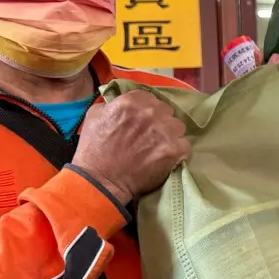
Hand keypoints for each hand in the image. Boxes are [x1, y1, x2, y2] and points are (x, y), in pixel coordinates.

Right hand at [72, 91, 189, 203]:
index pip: (150, 98)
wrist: (100, 180)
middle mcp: (150, 113)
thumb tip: (126, 103)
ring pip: (178, 126)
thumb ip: (113, 104)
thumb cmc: (93, 149)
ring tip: (159, 146)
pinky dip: (177, 151)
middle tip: (151, 134)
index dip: (147, 109)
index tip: (143, 120)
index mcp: (131, 102)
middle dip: (160, 121)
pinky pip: (184, 145)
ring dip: (170, 135)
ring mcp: (164, 131)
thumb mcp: (95, 116)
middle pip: (166, 111)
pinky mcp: (174, 150)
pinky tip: (166, 157)